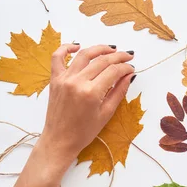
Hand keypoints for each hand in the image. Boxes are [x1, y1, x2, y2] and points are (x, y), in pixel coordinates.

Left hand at [37, 44, 135, 171]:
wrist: (59, 141)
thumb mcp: (106, 113)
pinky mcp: (55, 79)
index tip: (132, 68)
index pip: (113, 71)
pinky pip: (58, 57)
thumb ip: (119, 91)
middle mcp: (77, 82)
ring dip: (99, 48)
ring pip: (84, 54)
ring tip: (111, 49)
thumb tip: (129, 75)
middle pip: (101, 60)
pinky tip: (77, 45)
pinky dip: (66, 48)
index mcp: (91, 93)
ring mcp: (64, 79)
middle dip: (118, 56)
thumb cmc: (84, 132)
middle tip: (128, 56)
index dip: (125, 67)